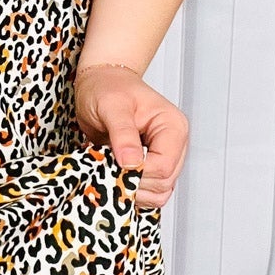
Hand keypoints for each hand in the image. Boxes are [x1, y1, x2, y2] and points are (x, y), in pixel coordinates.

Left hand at [73, 66, 188, 209]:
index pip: (164, 166)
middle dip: (134, 182)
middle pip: (164, 183)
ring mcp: (163, 157)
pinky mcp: (150, 166)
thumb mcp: (111, 106)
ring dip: (133, 190)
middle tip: (107, 168)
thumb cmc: (108, 87)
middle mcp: (173, 144)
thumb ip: (122, 134)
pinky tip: (115, 177)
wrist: (101, 82)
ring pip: (158, 192)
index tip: (113, 165)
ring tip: (110, 171)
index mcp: (172, 126)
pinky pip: (148, 191)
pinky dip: (131, 191)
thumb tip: (131, 163)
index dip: (138, 172)